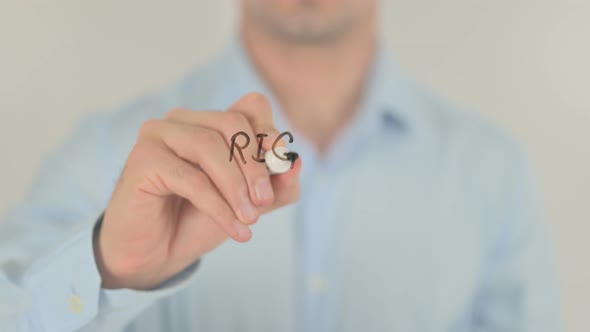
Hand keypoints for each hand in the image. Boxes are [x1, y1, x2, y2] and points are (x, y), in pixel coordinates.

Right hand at [93, 93, 301, 288]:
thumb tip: (296, 163)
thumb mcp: (249, 203)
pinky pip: (191, 178)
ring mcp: (159, 134)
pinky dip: (219, 206)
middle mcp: (183, 119)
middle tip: (265, 202)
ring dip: (236, 187)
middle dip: (255, 165)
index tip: (282, 165)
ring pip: (209, 146)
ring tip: (250, 219)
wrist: (156, 253)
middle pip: (232, 123)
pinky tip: (236, 229)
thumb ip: (276, 186)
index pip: (251, 106)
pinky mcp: (142, 159)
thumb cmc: (199, 220)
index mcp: (210, 121)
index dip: (270, 132)